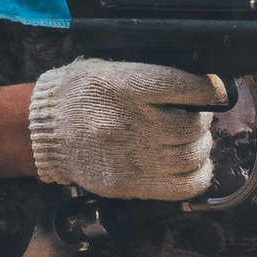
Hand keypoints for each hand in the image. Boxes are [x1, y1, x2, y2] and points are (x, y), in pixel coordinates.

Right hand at [26, 57, 228, 200]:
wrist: (43, 132)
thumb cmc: (79, 96)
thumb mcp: (109, 70)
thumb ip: (148, 76)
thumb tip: (195, 87)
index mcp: (124, 87)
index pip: (183, 87)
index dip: (208, 89)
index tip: (213, 90)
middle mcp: (130, 123)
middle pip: (191, 125)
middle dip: (201, 120)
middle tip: (196, 116)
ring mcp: (131, 158)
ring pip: (191, 155)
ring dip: (201, 146)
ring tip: (193, 140)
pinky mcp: (130, 185)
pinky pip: (182, 186)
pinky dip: (199, 176)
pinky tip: (196, 166)